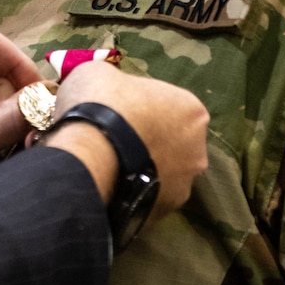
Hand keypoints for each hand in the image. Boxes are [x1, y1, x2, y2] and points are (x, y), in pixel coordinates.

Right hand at [44, 61, 207, 222]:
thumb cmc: (101, 104)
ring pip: (162, 172)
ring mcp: (183, 185)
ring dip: (143, 167)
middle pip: (171, 140)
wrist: (87, 158)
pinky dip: (133, 191)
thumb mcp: (100, 73)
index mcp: (191, 109)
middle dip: (148, 138)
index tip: (119, 106)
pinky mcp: (163, 212)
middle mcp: (197, 150)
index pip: (168, 103)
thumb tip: (111, 90)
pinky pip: (147, 197)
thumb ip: (116, 82)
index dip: (142, 104)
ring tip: (109, 163)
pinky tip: (110, 184)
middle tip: (116, 135)